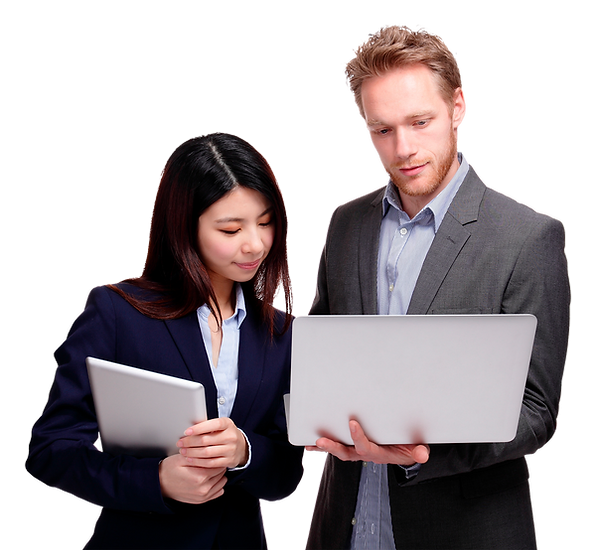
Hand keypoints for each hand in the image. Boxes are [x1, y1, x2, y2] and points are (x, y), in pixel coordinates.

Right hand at [158, 454, 226, 504]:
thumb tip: (210, 450)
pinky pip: (219, 492)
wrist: (159, 484)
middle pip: (221, 473)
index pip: (219, 464)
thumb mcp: (181, 458)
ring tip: (209, 469)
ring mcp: (203, 497)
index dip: (216, 457)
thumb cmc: (169, 471)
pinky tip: (210, 478)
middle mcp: (203, 489)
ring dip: (218, 475)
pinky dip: (217, 484)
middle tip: (210, 460)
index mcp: (199, 477)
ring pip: (222, 482)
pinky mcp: (201, 500)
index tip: (212, 454)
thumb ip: (197, 454)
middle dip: (218, 465)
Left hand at [177, 417, 248, 468]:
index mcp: (227, 424)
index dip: (198, 428)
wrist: (241, 446)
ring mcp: (231, 449)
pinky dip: (198, 462)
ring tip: (183, 451)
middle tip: (180, 443)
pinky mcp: (229, 461)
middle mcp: (231, 436)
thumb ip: (207, 425)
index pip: (212, 424)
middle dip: (190, 442)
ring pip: (207, 452)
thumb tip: (190, 424)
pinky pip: (210, 463)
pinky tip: (190, 459)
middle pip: (206, 440)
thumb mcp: (220, 426)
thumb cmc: (226, 433)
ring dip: (192, 452)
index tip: (186, 432)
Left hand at [307, 420, 429, 465]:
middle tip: (321, 440)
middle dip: (334, 447)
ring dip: (326, 446)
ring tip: (312, 442)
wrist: (406, 453)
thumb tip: (423, 454)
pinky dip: (326, 445)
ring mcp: (359, 450)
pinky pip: (339, 445)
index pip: (365, 447)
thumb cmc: (408, 447)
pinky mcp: (355, 445)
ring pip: (340, 450)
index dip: (358, 437)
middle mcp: (365, 453)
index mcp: (379, 453)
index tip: (352, 423)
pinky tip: (312, 441)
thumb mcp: (416, 448)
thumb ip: (417, 452)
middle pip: (347, 453)